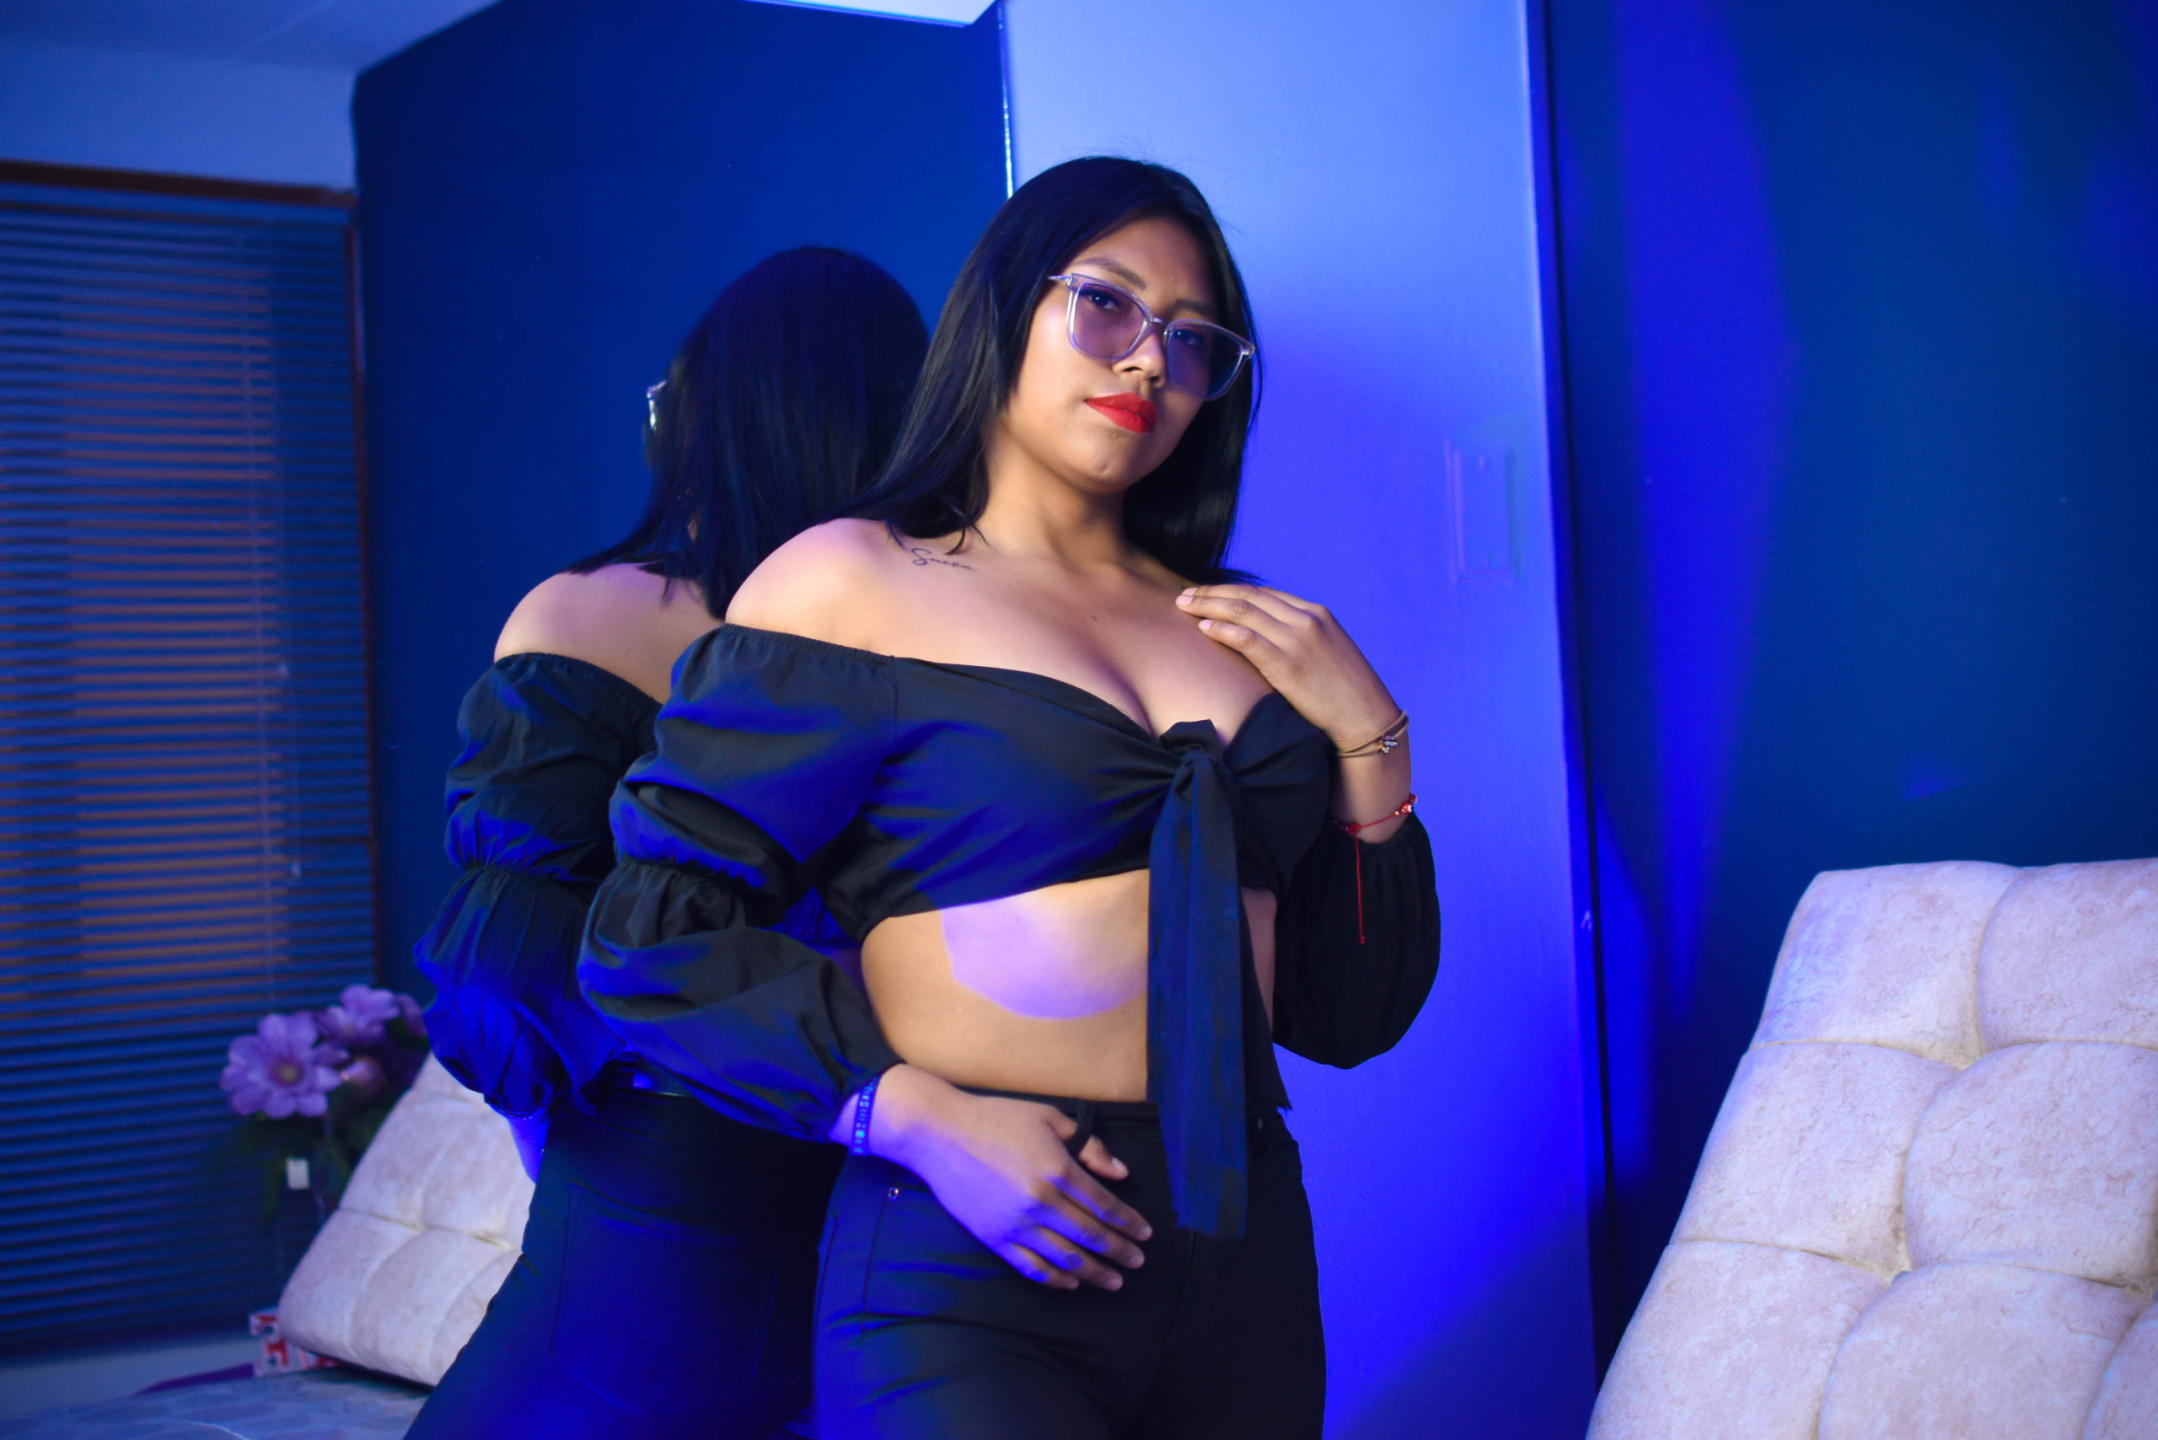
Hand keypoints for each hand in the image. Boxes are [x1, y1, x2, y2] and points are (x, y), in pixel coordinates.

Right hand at [853, 1065, 1152, 1290]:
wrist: (940, 1135)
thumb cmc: (997, 1119)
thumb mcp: (1050, 1119)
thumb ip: (1090, 1147)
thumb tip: (1121, 1173)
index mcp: (1058, 1170)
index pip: (1105, 1205)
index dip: (1129, 1223)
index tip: (1147, 1234)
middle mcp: (1041, 1202)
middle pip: (1091, 1236)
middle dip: (1120, 1252)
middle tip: (1139, 1263)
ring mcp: (1017, 1224)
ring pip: (1066, 1258)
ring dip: (1095, 1273)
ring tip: (1114, 1281)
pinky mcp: (995, 1238)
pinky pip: (1032, 1267)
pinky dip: (1056, 1279)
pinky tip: (1072, 1283)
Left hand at [1176, 583, 1397, 746]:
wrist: (1366, 717)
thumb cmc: (1345, 692)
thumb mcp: (1327, 652)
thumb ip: (1301, 638)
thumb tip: (1269, 639)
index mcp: (1316, 613)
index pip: (1263, 593)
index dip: (1230, 591)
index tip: (1207, 594)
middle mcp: (1306, 619)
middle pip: (1248, 596)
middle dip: (1211, 592)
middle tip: (1184, 594)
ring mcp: (1297, 640)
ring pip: (1242, 611)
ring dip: (1208, 605)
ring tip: (1183, 606)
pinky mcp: (1288, 664)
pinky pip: (1246, 638)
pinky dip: (1223, 629)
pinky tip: (1204, 628)